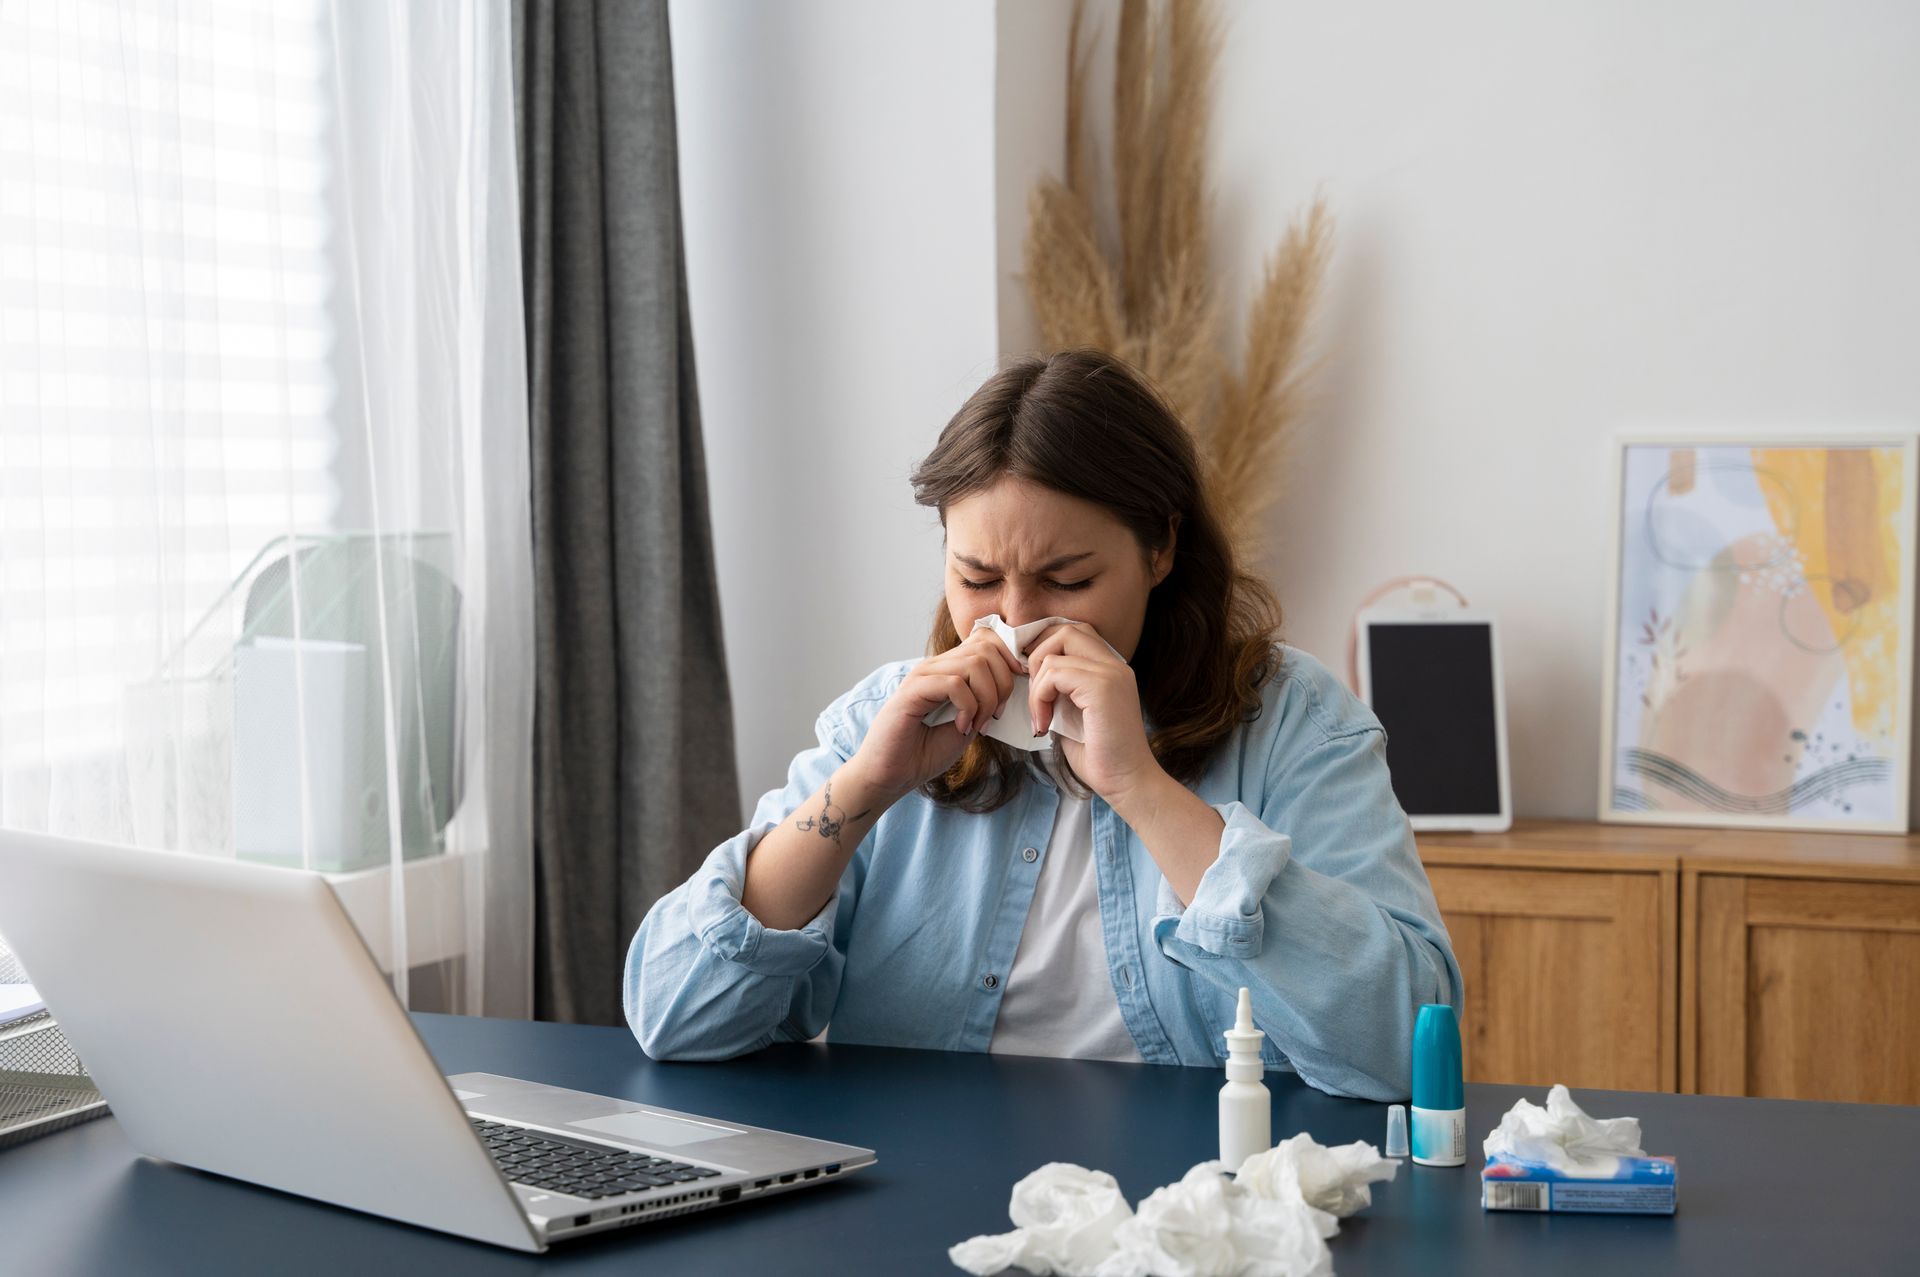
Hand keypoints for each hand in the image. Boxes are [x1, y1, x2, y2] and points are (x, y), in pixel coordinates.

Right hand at [847, 626, 1023, 799]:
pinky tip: (961, 728)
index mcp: (949, 669)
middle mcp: (936, 665)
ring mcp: (923, 675)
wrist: (891, 775)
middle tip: (994, 715)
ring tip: (977, 724)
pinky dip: (968, 708)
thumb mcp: (968, 723)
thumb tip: (1015, 685)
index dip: (1009, 662)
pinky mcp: (912, 690)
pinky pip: (955, 684)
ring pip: (975, 664)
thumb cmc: (925, 752)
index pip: (988, 640)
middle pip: (987, 648)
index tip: (1012, 697)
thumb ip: (986, 702)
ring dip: (987, 698)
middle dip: (1003, 683)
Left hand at [1023, 621, 1164, 804]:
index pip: (1074, 634)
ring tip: (1040, 715)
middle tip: (1031, 691)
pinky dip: (1040, 697)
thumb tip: (1030, 680)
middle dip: (1036, 654)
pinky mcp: (1102, 687)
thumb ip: (1059, 692)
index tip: (1030, 680)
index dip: (1045, 648)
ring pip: (1055, 650)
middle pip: (1065, 629)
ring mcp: (1111, 673)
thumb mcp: (1072, 716)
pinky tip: (1045, 724)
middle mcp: (1114, 665)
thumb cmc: (1101, 757)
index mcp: (1110, 669)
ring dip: (1036, 683)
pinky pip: (1055, 673)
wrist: (1127, 783)